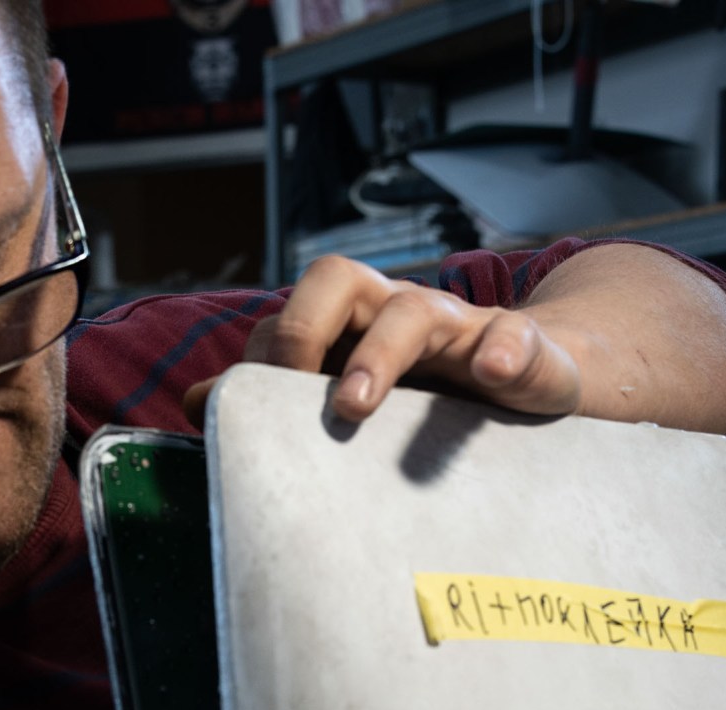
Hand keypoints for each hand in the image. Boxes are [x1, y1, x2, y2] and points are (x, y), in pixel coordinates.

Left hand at [183, 252, 582, 426]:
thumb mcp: (355, 400)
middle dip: (303, 331)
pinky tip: (494, 373)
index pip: (292, 314)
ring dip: (378, 355)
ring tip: (355, 406)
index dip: (262, 353)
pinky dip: (507, 350)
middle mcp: (397, 312)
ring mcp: (459, 329)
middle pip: (340, 281)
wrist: (531, 389)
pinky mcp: (523, 354)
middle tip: (289, 391)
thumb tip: (194, 402)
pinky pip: (515, 338)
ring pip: (414, 310)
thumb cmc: (430, 399)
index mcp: (353, 325)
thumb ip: (279, 399)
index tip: (240, 411)